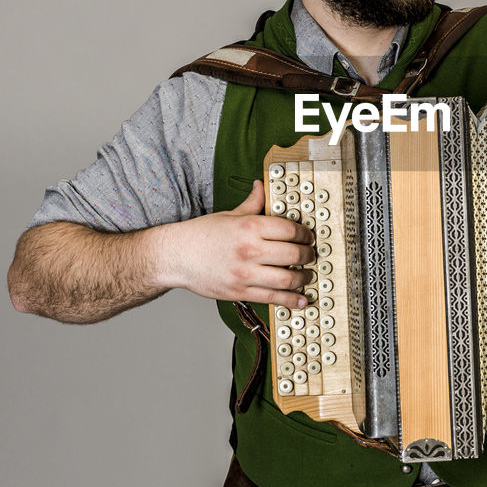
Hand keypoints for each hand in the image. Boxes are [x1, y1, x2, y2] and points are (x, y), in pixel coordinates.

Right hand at [153, 180, 315, 309]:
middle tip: (312, 255)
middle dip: (308, 255)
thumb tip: (262, 186)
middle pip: (294, 254)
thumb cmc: (201, 235)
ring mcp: (245, 274)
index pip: (290, 229)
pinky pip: (273, 298)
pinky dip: (291, 300)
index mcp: (249, 226)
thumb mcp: (229, 215)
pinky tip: (301, 300)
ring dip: (303, 278)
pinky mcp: (240, 293)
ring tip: (307, 275)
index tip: (309, 237)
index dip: (305, 234)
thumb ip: (252, 203)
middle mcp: (249, 250)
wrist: (175, 256)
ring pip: (287, 279)